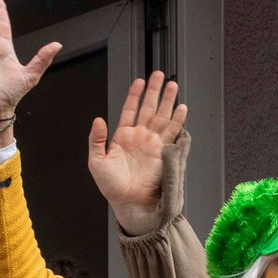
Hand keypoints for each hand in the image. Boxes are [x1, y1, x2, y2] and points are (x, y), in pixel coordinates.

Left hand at [88, 73, 187, 234]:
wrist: (129, 202)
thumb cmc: (112, 186)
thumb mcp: (96, 161)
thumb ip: (96, 139)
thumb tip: (98, 119)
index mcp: (122, 137)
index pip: (130, 109)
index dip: (134, 95)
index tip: (139, 81)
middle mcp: (140, 138)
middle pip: (148, 108)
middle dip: (154, 91)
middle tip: (159, 75)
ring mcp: (153, 144)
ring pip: (162, 116)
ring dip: (167, 101)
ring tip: (172, 85)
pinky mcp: (164, 152)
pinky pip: (172, 133)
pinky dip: (177, 120)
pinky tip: (181, 108)